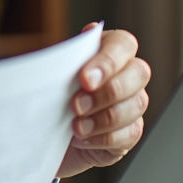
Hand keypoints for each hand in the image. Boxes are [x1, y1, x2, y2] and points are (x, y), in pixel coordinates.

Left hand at [56, 24, 150, 177]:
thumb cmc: (47, 97)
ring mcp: (133, 102)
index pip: (123, 44)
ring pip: (136, 104)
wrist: (43, 132)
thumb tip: (54, 65)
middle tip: (76, 105)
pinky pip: (130, 133)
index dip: (108, 61)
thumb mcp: (47, 77)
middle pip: (139, 73)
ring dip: (104, 117)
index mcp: (108, 50)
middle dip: (108, 91)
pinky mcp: (131, 130)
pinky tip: (83, 138)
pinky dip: (104, 137)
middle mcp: (127, 73)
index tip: (84, 79)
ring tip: (76, 126)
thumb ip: (57, 64)